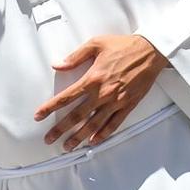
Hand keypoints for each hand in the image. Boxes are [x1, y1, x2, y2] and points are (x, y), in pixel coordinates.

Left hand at [34, 34, 166, 150]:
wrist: (151, 51)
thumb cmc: (123, 45)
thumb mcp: (96, 43)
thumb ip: (75, 56)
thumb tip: (57, 64)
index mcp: (92, 78)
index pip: (66, 97)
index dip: (50, 107)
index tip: (38, 116)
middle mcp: (103, 93)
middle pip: (77, 116)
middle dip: (61, 129)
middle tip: (49, 139)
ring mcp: (116, 101)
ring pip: (94, 124)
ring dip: (79, 136)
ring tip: (68, 146)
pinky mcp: (128, 105)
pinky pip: (114, 124)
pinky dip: (103, 134)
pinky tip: (94, 141)